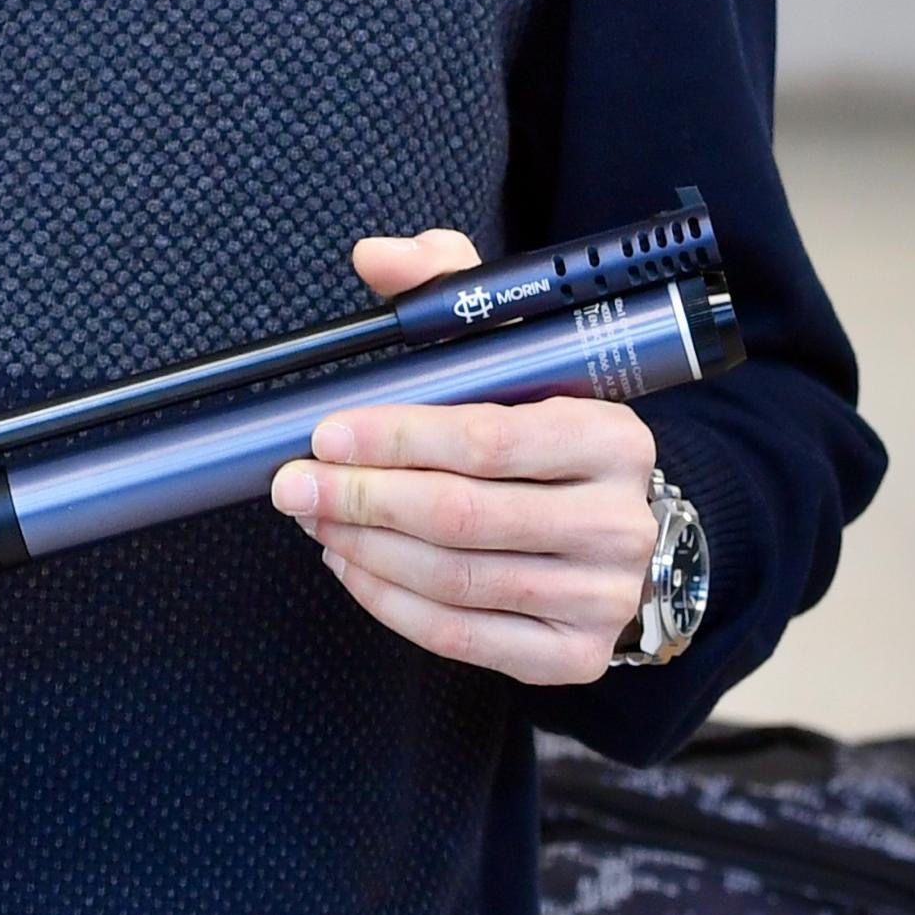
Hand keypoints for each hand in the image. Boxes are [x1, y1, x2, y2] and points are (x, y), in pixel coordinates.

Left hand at [266, 229, 662, 687]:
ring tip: (316, 518)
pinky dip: (388, 603)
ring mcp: (601, 598)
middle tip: (294, 484)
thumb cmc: (549, 430)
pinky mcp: (572, 657)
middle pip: (463, 516)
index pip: (489, 439)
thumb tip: (375, 257)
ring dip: (365, 549)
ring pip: (454, 580)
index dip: (397, 437)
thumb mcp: (517, 347)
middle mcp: (620, 522)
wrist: (619, 527)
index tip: (325, 432)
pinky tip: (350, 565)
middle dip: (361, 498)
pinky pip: (460, 637)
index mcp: (613, 436)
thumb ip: (449, 288)